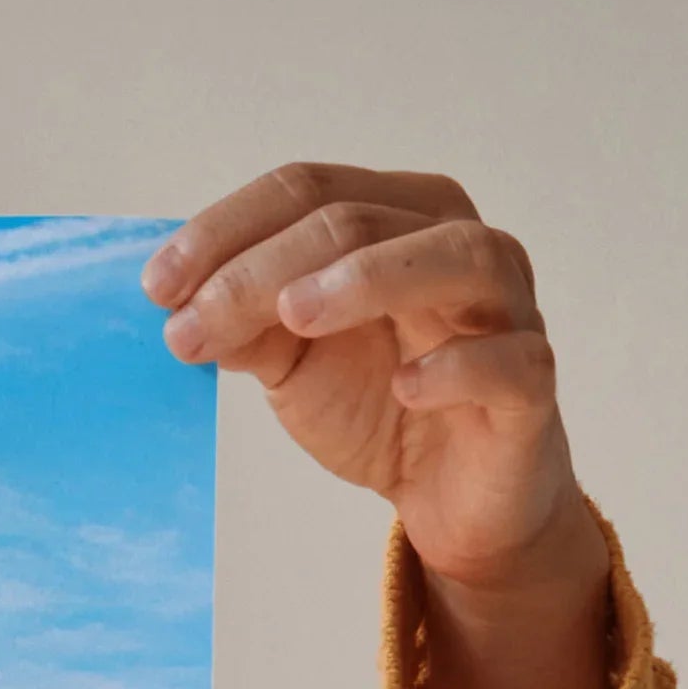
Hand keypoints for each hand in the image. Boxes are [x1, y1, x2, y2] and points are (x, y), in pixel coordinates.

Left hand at [147, 163, 631, 688]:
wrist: (451, 497)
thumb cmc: (380, 404)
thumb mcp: (294, 362)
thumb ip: (247, 326)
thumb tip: (180, 305)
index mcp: (398, 218)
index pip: (308, 190)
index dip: (227, 230)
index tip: (156, 287)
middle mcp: (459, 244)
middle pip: (360, 219)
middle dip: (263, 268)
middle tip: (191, 323)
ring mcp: (507, 309)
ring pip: (454, 257)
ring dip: (368, 278)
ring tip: (293, 315)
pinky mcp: (531, 384)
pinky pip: (508, 360)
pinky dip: (457, 366)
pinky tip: (406, 385)